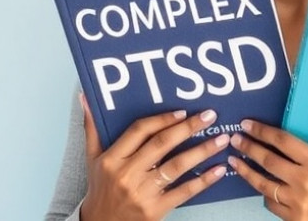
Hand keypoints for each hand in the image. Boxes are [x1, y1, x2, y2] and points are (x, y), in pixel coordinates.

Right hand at [79, 93, 228, 220]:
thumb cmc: (99, 188)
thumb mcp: (92, 158)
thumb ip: (92, 128)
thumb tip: (86, 97)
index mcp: (112, 158)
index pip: (140, 130)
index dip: (162, 119)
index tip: (183, 112)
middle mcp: (127, 173)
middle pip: (161, 144)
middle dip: (188, 128)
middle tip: (210, 115)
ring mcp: (142, 192)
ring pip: (176, 166)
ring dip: (202, 151)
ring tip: (221, 139)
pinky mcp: (155, 210)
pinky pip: (183, 192)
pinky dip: (203, 180)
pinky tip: (218, 170)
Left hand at [227, 100, 307, 220]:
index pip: (282, 141)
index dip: (262, 131)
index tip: (248, 124)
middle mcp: (305, 182)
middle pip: (267, 160)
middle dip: (248, 147)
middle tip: (234, 139)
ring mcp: (299, 202)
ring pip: (263, 184)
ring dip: (246, 171)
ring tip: (235, 162)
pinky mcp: (297, 219)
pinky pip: (272, 205)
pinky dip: (264, 194)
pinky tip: (260, 186)